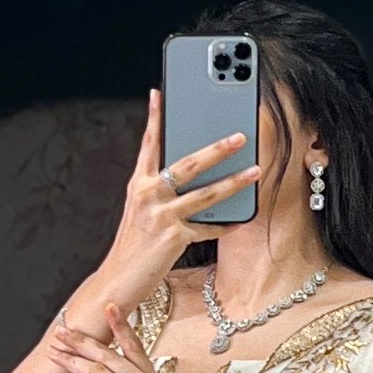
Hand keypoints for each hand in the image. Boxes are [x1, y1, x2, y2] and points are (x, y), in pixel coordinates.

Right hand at [65, 92, 260, 330]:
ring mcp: (161, 216)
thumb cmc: (133, 246)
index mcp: (138, 185)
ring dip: (233, 182)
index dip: (156, 117)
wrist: (117, 280)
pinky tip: (243, 218)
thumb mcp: (140, 212)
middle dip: (217, 148)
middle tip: (240, 135)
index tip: (160, 92)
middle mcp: (148, 195)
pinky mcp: (173, 238)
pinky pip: (207, 228)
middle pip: (188, 164)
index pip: (149, 144)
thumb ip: (159, 191)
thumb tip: (188, 176)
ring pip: (205, 194)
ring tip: (255, 170)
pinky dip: (226, 225)